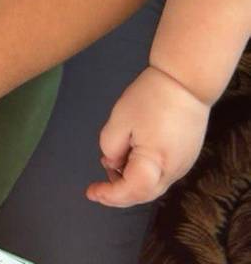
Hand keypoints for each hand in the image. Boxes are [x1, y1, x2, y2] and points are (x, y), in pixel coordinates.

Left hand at [86, 66, 210, 206]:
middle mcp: (173, 172)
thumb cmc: (151, 98)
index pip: (130, 192)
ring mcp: (182, 165)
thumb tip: (112, 163)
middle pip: (143, 194)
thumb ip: (110, 146)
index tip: (90, 192)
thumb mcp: (120, 119)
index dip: (109, 195)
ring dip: (130, 181)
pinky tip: (131, 155)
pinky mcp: (186, 156)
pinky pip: (161, 174)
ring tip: (112, 163)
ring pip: (153, 185)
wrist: (186, 82)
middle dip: (118, 192)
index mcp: (155, 164)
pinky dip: (143, 172)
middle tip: (99, 184)